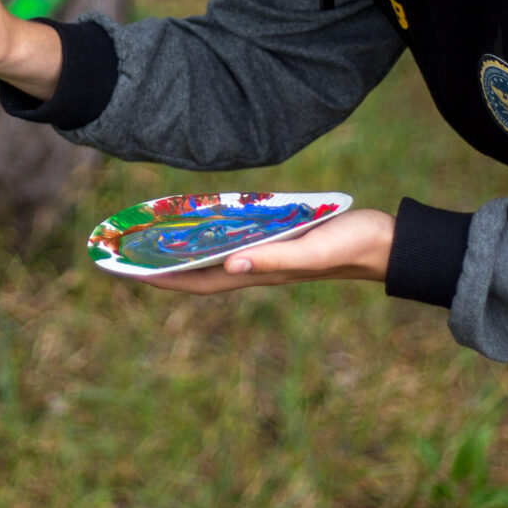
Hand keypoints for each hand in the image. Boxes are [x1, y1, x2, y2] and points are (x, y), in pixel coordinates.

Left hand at [129, 208, 396, 294]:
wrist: (383, 243)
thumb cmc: (349, 245)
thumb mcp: (311, 251)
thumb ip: (275, 259)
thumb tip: (231, 265)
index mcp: (259, 273)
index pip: (197, 281)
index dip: (160, 279)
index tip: (126, 273)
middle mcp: (255, 268)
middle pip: (196, 273)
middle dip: (159, 269)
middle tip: (123, 257)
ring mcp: (265, 256)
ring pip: (211, 259)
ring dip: (180, 254)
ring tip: (149, 242)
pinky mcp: (277, 241)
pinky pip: (231, 243)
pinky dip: (208, 239)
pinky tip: (198, 226)